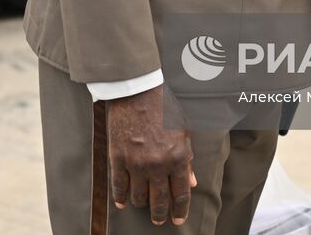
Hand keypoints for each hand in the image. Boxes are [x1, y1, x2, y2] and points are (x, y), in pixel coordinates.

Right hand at [107, 84, 196, 225]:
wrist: (137, 90)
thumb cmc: (164, 108)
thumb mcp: (183, 131)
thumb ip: (188, 159)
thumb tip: (192, 182)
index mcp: (178, 157)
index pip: (181, 194)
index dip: (180, 210)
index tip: (177, 219)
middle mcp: (158, 164)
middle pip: (159, 201)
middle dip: (160, 215)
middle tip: (159, 220)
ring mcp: (136, 163)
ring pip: (138, 197)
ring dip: (141, 203)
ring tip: (143, 203)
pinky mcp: (118, 158)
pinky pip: (119, 186)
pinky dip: (121, 197)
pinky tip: (123, 202)